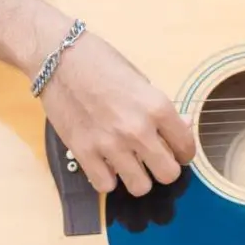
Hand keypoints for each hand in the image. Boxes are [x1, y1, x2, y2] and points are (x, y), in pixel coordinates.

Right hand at [33, 25, 195, 195]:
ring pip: (140, 187)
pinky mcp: (83, 152)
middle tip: (154, 160)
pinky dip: (108, 179)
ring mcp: (110, 144)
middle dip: (164, 168)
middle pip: (168, 174)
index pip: (186, 148)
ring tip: (130, 164)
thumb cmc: (102, 62)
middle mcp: (138, 129)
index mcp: (157, 107)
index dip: (183, 152)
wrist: (58, 58)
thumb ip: (161, 108)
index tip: (176, 151)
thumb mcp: (141, 80)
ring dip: (137, 177)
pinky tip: (106, 165)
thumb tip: (183, 126)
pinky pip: (106, 186)